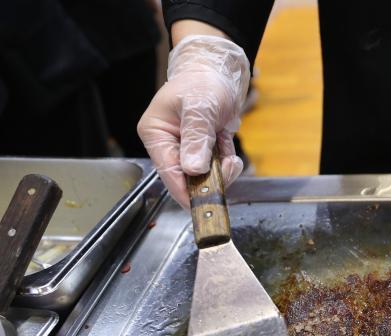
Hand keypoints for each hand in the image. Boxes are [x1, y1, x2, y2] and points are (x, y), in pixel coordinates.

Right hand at [137, 35, 249, 206]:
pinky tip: (226, 143)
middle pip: (187, 179)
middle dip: (211, 177)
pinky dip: (226, 161)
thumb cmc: (203, 82)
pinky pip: (216, 168)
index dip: (186, 191)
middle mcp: (167, 145)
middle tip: (228, 164)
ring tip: (227, 147)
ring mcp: (185, 150)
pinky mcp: (202, 151)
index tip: (204, 202)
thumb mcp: (200, 107)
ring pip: (204, 177)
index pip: (168, 173)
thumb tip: (193, 168)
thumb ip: (196, 137)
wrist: (218, 71)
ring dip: (222, 168)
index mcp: (155, 134)